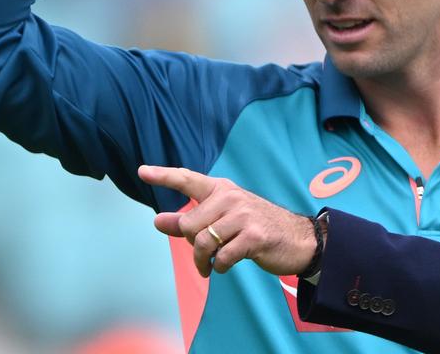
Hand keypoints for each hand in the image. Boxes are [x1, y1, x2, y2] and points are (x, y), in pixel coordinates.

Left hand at [138, 165, 317, 277]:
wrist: (298, 239)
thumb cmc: (256, 228)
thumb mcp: (223, 220)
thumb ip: (190, 220)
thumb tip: (158, 221)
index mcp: (222, 189)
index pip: (187, 179)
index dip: (163, 175)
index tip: (142, 172)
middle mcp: (231, 197)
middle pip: (188, 225)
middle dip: (192, 245)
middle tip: (206, 253)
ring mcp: (243, 216)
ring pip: (202, 242)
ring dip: (203, 261)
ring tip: (211, 265)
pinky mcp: (254, 236)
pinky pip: (222, 257)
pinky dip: (220, 267)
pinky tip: (226, 265)